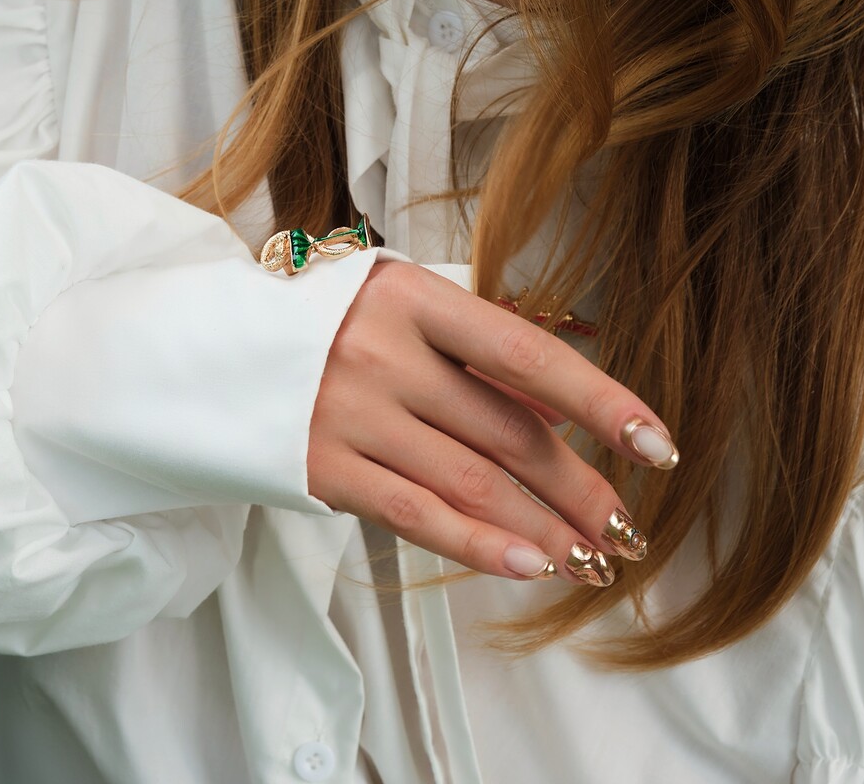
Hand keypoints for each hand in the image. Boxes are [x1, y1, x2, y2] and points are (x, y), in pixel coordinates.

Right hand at [309, 261, 677, 584]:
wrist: (207, 347)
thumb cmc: (325, 318)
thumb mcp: (401, 306)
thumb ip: (478, 352)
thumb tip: (563, 411)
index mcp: (411, 297)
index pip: (525, 354)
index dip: (598, 398)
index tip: (656, 441)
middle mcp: (382, 354)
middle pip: (507, 431)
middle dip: (579, 486)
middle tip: (627, 527)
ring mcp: (348, 414)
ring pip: (471, 483)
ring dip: (543, 528)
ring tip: (591, 557)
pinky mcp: (319, 468)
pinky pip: (414, 515)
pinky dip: (477, 545)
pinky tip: (528, 566)